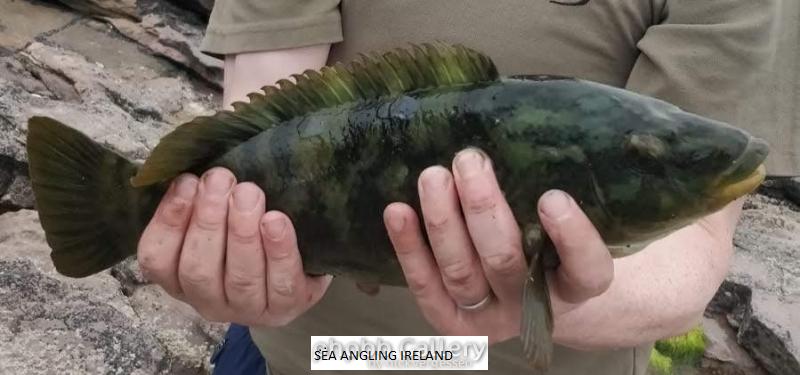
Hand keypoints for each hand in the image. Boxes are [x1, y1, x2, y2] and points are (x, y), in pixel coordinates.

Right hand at [136, 167, 330, 325]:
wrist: (303, 258)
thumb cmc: (249, 229)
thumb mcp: (219, 214)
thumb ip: (201, 198)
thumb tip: (192, 167)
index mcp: (179, 279)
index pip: (157, 258)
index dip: (169, 220)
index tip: (187, 182)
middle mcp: (208, 301)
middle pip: (198, 269)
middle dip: (208, 220)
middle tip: (220, 179)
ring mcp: (248, 310)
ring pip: (240, 277)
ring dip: (242, 232)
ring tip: (249, 193)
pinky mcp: (286, 308)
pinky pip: (282, 283)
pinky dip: (279, 251)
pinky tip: (276, 220)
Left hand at [383, 149, 613, 344]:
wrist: (539, 297)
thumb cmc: (555, 244)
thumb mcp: (569, 223)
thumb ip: (555, 194)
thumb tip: (523, 130)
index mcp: (578, 286)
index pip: (585, 269)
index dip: (571, 237)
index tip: (553, 197)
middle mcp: (534, 307)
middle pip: (506, 262)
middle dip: (482, 209)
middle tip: (469, 160)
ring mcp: (490, 318)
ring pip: (461, 273)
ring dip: (442, 222)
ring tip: (433, 176)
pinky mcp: (452, 323)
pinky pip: (426, 287)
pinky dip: (410, 249)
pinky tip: (396, 212)